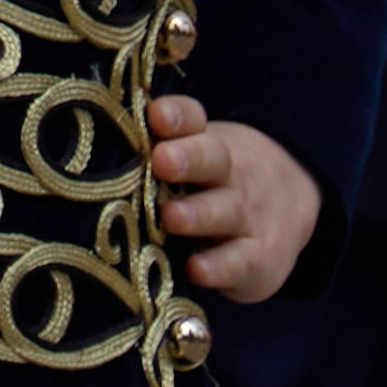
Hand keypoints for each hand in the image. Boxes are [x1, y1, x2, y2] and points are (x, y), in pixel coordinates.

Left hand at [147, 96, 322, 304]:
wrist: (292, 205)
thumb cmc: (211, 181)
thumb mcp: (193, 157)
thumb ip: (153, 150)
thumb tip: (95, 146)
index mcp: (205, 141)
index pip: (193, 119)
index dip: (176, 116)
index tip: (155, 116)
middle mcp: (229, 173)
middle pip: (213, 158)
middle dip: (187, 158)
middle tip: (162, 161)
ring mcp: (247, 215)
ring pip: (225, 210)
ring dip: (198, 214)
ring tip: (171, 216)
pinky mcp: (259, 259)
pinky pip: (241, 261)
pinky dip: (220, 266)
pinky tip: (197, 269)